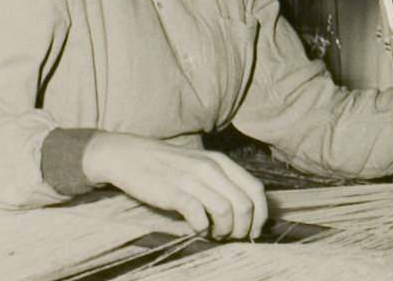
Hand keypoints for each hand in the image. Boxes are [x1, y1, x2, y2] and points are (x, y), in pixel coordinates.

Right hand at [82, 132, 266, 239]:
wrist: (130, 155)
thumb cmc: (169, 165)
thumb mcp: (202, 165)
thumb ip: (222, 181)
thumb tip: (245, 210)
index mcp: (222, 161)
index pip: (256, 189)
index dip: (261, 214)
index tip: (255, 231)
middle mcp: (211, 168)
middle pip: (245, 204)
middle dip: (243, 228)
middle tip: (231, 236)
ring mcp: (192, 179)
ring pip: (226, 211)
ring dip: (224, 231)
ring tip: (214, 234)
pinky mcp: (174, 192)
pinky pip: (199, 215)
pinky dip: (203, 228)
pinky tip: (197, 228)